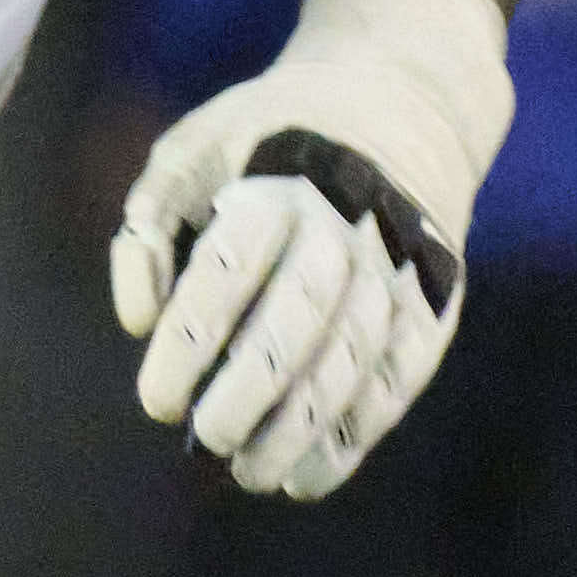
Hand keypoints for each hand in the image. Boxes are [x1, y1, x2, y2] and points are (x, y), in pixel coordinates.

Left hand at [109, 0, 510, 498]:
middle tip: (207, 443)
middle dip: (252, 395)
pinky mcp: (438, 295)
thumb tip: (138, 322)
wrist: (396, 101)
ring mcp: (402, 263)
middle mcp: (348, 227)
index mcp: (275, 186)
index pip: (229, 277)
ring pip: (356, 358)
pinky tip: (315, 473)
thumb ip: (146, 233)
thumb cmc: (261, 137)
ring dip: (306, 428)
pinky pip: (403, 373)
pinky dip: (360, 429)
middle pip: (301, 324)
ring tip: (255, 475)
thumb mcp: (184, 154)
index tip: (158, 405)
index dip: (192, 347)